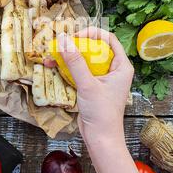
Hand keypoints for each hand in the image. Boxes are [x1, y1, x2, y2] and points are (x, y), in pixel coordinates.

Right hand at [53, 27, 133, 148]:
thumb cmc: (102, 113)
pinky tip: (53, 66)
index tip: (75, 36)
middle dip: (76, 45)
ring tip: (52, 55)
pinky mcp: (91, 87)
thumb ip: (75, 62)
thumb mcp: (88, 85)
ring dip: (68, 57)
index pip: (108, 39)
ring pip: (84, 60)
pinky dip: (67, 68)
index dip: (92, 33)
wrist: (101, 138)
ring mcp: (101, 79)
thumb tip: (64, 40)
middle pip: (94, 48)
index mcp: (121, 66)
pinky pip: (79, 72)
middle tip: (61, 44)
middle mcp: (113, 70)